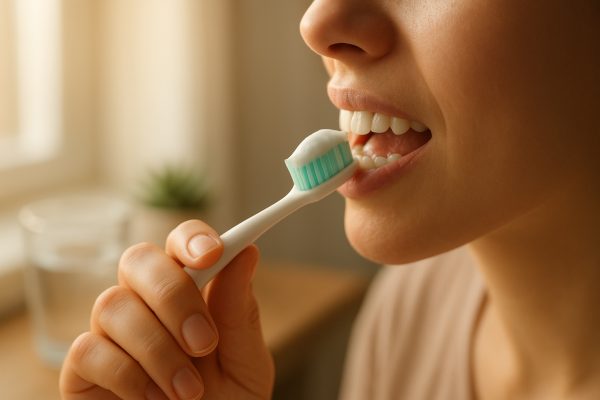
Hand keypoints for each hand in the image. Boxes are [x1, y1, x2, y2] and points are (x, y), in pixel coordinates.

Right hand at [59, 219, 274, 399]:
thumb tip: (246, 252)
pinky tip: (152, 399)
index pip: (181, 243)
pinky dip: (127, 375)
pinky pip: (87, 349)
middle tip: (203, 342)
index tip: (212, 254)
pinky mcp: (83, 368)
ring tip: (189, 391)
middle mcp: (147, 303)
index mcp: (191, 293)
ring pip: (112, 303)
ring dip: (157, 349)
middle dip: (172, 295)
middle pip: (138, 259)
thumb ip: (240, 312)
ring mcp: (113, 333)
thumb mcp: (245, 363)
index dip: (192, 238)